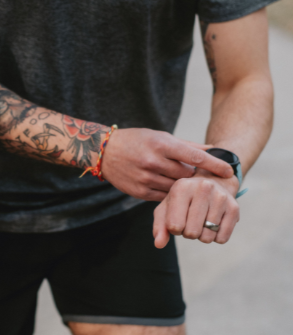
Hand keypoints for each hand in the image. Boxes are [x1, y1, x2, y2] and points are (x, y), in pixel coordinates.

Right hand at [101, 128, 233, 200]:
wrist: (104, 152)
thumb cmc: (136, 141)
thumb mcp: (160, 136)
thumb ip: (187, 145)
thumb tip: (213, 149)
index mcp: (161, 144)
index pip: (195, 157)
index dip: (214, 165)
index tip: (229, 171)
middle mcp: (153, 161)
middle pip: (187, 175)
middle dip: (194, 177)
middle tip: (199, 177)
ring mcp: (145, 177)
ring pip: (176, 188)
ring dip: (182, 187)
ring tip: (182, 183)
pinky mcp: (139, 191)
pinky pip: (163, 197)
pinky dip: (169, 194)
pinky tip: (169, 188)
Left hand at [152, 170, 239, 247]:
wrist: (212, 182)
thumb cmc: (183, 199)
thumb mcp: (166, 208)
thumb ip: (159, 226)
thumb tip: (158, 244)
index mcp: (182, 187)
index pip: (174, 226)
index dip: (174, 229)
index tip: (177, 220)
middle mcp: (203, 188)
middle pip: (191, 233)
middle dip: (188, 233)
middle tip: (190, 222)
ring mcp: (220, 197)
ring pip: (207, 237)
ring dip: (201, 235)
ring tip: (201, 221)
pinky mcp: (234, 208)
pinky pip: (221, 238)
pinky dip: (215, 237)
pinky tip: (213, 224)